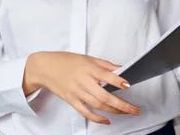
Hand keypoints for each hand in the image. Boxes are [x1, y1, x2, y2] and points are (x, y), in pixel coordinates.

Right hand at [23, 51, 139, 124]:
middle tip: (134, 109)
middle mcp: (83, 82)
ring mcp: (77, 93)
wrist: (45, 68)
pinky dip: (97, 118)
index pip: (106, 76)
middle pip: (104, 96)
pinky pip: (85, 112)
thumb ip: (105, 64)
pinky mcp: (72, 101)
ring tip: (126, 112)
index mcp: (88, 69)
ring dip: (114, 111)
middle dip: (121, 104)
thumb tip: (121, 68)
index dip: (118, 81)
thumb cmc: (66, 61)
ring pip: (98, 105)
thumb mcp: (87, 58)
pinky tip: (107, 120)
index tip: (128, 85)